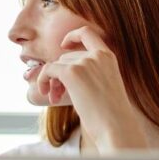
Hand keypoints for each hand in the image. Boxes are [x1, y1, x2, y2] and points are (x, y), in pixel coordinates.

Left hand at [35, 26, 143, 150]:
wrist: (116, 126)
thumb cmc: (110, 114)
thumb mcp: (103, 85)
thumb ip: (87, 73)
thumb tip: (54, 68)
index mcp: (108, 57)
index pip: (88, 33)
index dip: (72, 35)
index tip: (63, 45)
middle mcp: (97, 55)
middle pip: (65, 57)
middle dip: (59, 74)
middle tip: (57, 94)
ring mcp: (85, 62)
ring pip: (56, 65)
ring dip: (52, 82)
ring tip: (55, 98)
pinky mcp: (72, 72)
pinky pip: (48, 70)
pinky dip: (42, 80)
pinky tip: (47, 95)